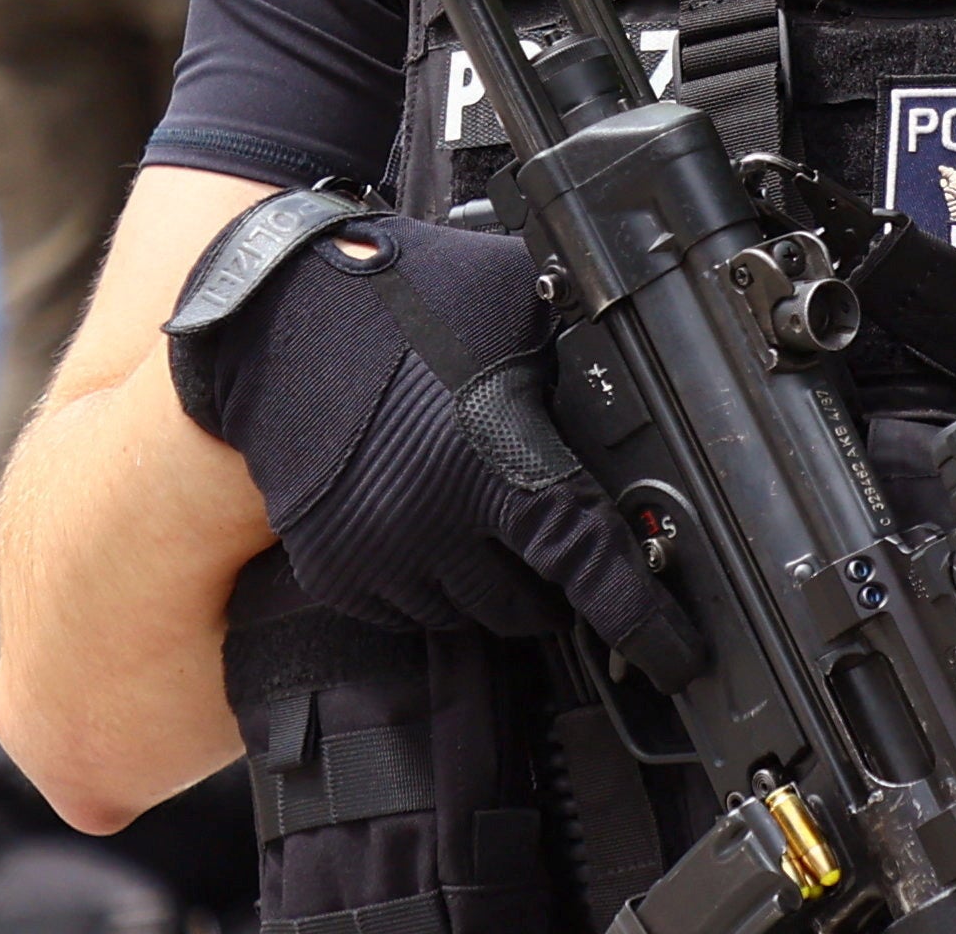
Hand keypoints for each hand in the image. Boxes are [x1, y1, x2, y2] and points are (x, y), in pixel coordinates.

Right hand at [179, 212, 697, 671]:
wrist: (280, 315)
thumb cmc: (406, 299)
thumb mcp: (520, 303)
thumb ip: (575, 357)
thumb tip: (635, 392)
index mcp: (493, 457)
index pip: (584, 560)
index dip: (637, 617)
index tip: (675, 655)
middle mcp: (433, 521)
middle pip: (530, 606)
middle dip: (555, 582)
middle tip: (553, 533)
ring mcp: (378, 555)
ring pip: (470, 617)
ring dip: (492, 585)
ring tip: (483, 516)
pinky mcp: (335, 572)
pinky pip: (408, 616)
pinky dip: (433, 587)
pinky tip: (433, 526)